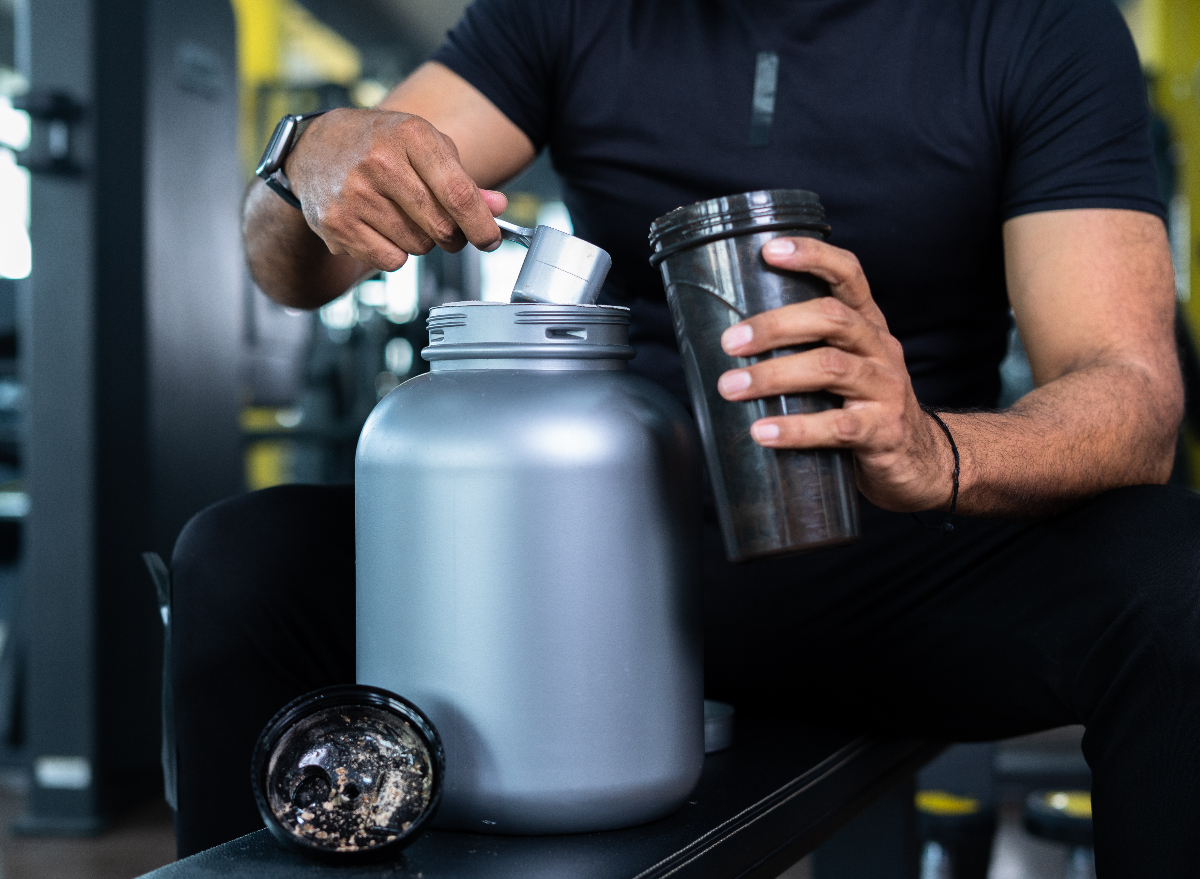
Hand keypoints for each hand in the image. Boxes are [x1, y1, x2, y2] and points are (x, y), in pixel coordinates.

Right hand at [283, 108, 506, 270]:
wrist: (314, 149)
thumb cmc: (381, 146)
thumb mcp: (426, 148)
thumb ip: (464, 181)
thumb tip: (497, 209)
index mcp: (410, 135)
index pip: (458, 193)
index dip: (481, 225)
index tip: (491, 240)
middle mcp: (379, 162)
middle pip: (441, 227)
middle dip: (453, 236)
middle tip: (446, 227)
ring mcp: (353, 195)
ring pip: (417, 247)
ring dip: (420, 241)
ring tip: (401, 215)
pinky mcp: (337, 224)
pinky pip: (391, 261)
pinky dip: (394, 252)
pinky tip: (380, 227)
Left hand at [715, 236, 951, 511]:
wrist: (919, 460)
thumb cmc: (864, 406)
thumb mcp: (844, 367)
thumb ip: (805, 349)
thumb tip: (729, 342)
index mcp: (867, 325)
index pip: (848, 274)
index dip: (813, 256)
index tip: (770, 250)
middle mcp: (880, 348)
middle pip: (830, 318)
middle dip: (775, 326)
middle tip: (730, 342)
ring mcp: (885, 388)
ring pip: (830, 368)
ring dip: (774, 375)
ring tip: (731, 387)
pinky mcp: (883, 431)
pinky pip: (837, 425)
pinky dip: (796, 428)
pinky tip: (763, 432)